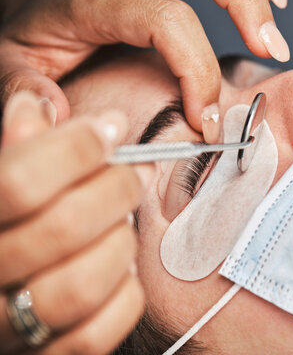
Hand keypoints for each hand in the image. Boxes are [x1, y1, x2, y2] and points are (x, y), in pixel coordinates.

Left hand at [0, 0, 288, 142]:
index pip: (167, 19)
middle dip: (247, 6)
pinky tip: (264, 1)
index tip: (204, 118)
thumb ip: (24, 90)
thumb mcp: (9, 60)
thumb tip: (58, 121)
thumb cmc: (22, 31)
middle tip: (270, 48)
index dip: (196, 67)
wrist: (24, 4)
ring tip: (272, 31)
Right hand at [0, 92, 153, 353]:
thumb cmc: (7, 217)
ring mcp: (7, 327)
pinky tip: (121, 267)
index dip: (76, 147)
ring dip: (120, 242)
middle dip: (117, 187)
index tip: (112, 127)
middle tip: (136, 170)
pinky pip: (95, 335)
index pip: (19, 180)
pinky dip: (124, 294)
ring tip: (124, 221)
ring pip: (81, 285)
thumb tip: (44, 104)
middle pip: (63, 227)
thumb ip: (16, 145)